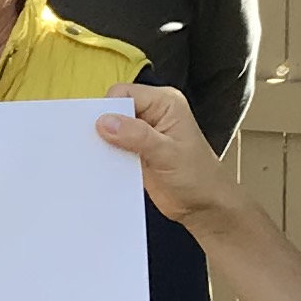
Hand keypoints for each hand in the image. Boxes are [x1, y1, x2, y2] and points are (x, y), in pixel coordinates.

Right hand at [94, 83, 235, 229]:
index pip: (124, 93)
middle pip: (115, 109)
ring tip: (99, 158)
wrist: (203, 207)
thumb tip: (105, 121)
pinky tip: (104, 166)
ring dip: (104, 143)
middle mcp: (153, 113)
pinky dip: (108, 155)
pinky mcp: (137, 151)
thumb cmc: (197, 177)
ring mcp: (144, 133)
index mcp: (165, 103)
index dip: (110, 109)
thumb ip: (137, 136)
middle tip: (97, 145)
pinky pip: (114, 146)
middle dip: (104, 125)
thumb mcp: (167, 154)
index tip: (100, 129)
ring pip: (112, 129)